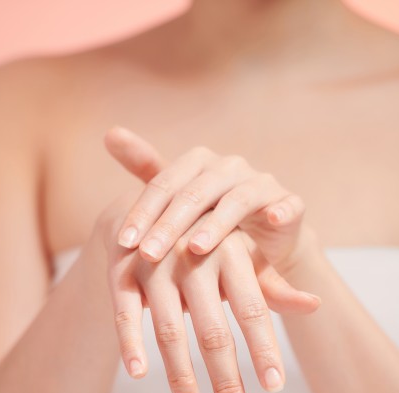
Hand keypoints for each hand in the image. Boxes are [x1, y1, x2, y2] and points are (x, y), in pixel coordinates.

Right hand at [95, 191, 319, 392]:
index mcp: (231, 252)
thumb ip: (274, 288)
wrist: (154, 206)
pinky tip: (139, 373)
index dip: (263, 349)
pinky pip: (125, 312)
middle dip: (226, 381)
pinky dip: (130, 343)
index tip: (274, 388)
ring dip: (180, 376)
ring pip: (169, 328)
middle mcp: (193, 257)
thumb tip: (316, 305)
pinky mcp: (122, 270)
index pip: (253, 309)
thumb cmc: (210, 244)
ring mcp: (155, 264)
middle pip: (213, 330)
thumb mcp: (243, 259)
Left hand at [103, 125, 318, 275]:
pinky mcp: (290, 203)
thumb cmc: (209, 224)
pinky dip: (281, 210)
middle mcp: (229, 167)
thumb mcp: (176, 200)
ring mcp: (262, 183)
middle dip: (169, 226)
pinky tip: (272, 219)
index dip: (142, 213)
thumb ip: (145, 169)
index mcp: (198, 164)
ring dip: (216, 225)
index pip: (164, 185)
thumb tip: (109, 132)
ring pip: (236, 200)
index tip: (123, 243)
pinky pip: (287, 205)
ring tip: (194, 250)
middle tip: (148, 255)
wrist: (262, 246)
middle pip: (195, 193)